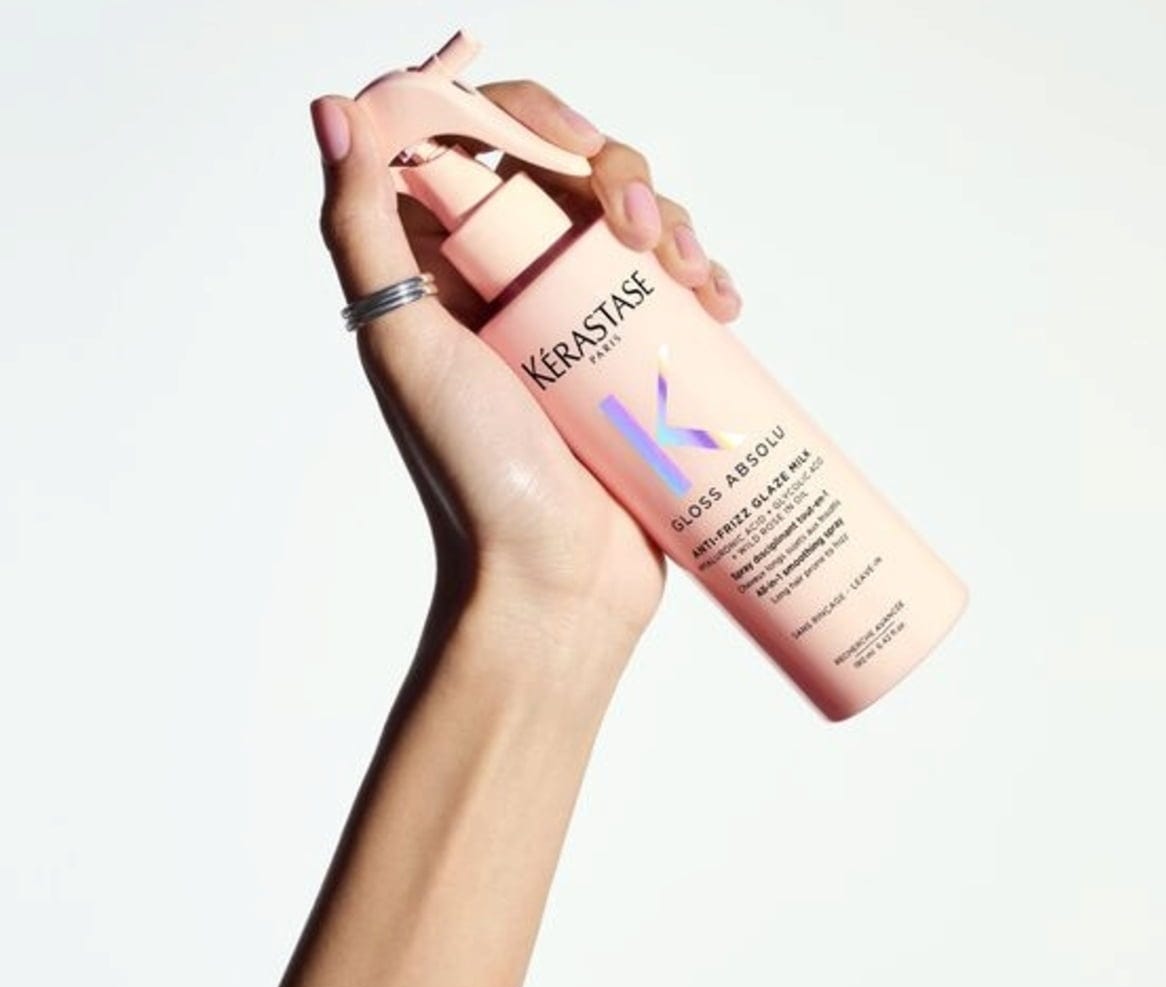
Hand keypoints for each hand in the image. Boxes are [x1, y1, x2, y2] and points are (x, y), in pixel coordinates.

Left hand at [309, 81, 742, 640]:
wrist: (556, 582)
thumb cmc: (473, 474)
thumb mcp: (404, 343)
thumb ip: (359, 228)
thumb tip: (334, 111)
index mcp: (443, 267)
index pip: (481, 145)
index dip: (531, 119)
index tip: (577, 147)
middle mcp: (507, 284)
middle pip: (570, 176)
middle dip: (620, 177)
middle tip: (642, 236)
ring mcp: (575, 323)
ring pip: (630, 225)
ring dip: (671, 224)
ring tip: (693, 281)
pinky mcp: (630, 361)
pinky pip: (670, 290)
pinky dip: (701, 277)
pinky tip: (719, 301)